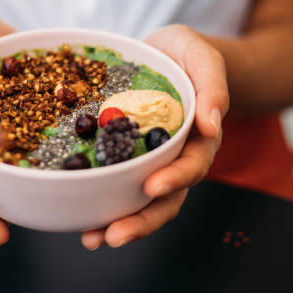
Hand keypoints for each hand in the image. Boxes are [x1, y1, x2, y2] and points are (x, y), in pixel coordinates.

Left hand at [81, 24, 228, 249]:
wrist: (164, 54)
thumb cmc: (186, 54)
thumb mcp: (202, 58)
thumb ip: (213, 85)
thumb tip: (213, 123)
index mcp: (198, 137)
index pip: (192, 165)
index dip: (175, 178)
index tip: (152, 187)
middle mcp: (174, 156)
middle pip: (165, 197)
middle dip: (142, 220)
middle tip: (114, 235)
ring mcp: (148, 160)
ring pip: (139, 200)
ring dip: (118, 222)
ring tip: (92, 238)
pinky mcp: (124, 156)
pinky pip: (116, 182)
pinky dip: (101, 200)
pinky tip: (80, 214)